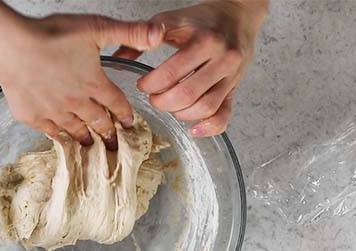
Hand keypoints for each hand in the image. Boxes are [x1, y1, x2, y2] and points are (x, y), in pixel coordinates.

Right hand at [0, 12, 163, 147]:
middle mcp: (77, 102)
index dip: (125, 114)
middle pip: (98, 122)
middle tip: (113, 145)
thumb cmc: (49, 34)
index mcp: (94, 84)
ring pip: (74, 129)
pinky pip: (47, 129)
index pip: (116, 103)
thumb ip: (129, 32)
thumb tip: (159, 34)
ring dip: (84, 138)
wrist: (9, 46)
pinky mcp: (31, 115)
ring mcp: (53, 111)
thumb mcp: (95, 27)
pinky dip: (55, 134)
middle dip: (108, 134)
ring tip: (90, 145)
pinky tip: (58, 136)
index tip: (129, 124)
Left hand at [115, 1, 268, 136]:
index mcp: (205, 41)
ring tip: (170, 107)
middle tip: (153, 99)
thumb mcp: (173, 20)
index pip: (173, 72)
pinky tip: (194, 129)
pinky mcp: (235, 90)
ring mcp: (231, 77)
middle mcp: (222, 60)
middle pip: (188, 94)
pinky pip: (224, 116)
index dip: (152, 83)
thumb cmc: (203, 20)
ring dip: (182, 114)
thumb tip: (118, 59)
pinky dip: (209, 128)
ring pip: (205, 108)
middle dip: (164, 102)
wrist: (237, 17)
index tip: (143, 85)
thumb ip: (145, 37)